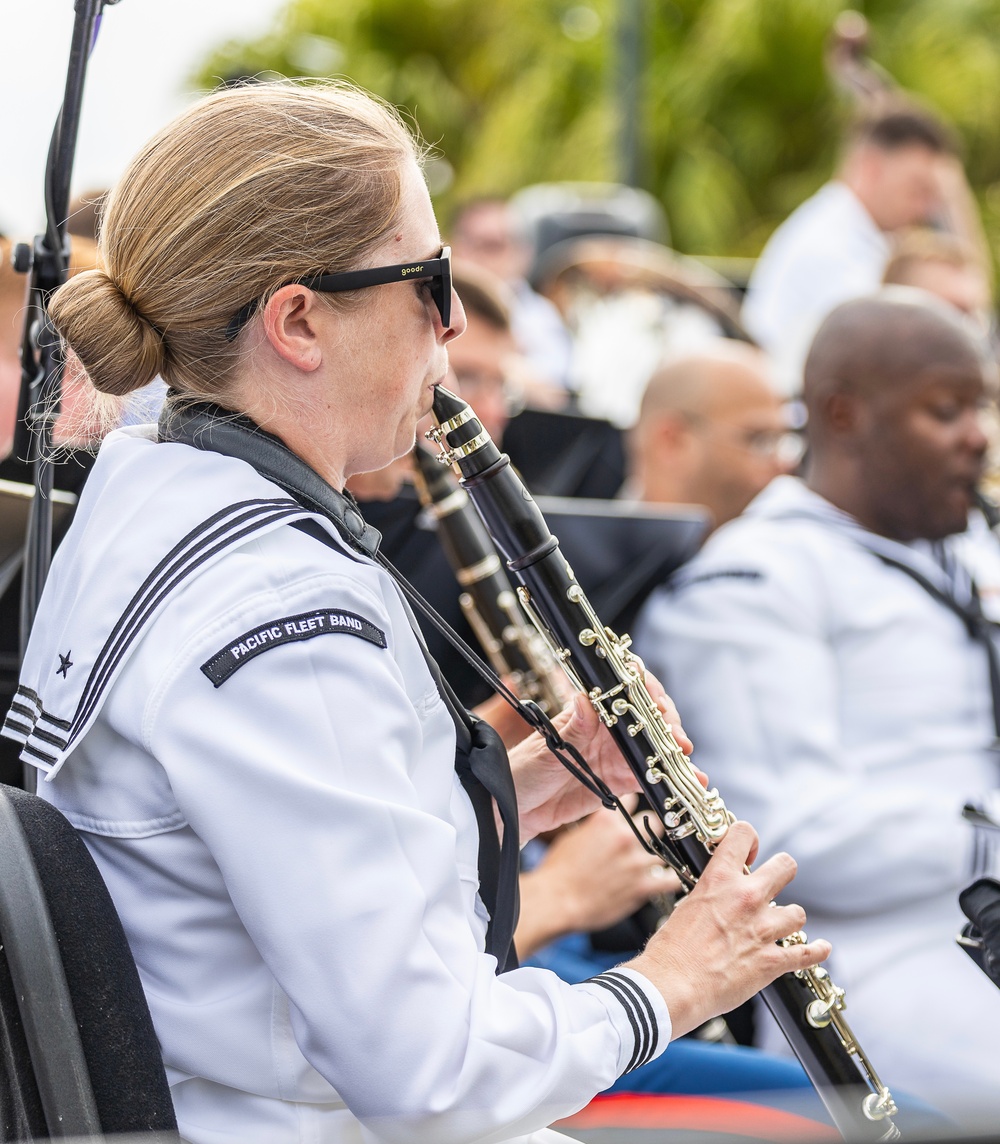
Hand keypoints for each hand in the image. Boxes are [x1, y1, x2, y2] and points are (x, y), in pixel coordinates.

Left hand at [509, 677, 694, 840]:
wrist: (513, 808)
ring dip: (675, 753)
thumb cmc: (522, 769)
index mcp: (588, 711)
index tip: (655, 702)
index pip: (622, 690)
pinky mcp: (619, 781)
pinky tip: (689, 782)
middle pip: (647, 717)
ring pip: (654, 747)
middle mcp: (606, 729)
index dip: (644, 690)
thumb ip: (572, 729)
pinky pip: (650, 777)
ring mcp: (615, 754)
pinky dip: (670, 780)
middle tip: (676, 739)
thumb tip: (586, 699)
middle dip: (667, 724)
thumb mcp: (546, 748)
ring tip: (689, 764)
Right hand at [516, 801, 680, 958]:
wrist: (557, 900)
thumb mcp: (573, 837)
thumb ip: (596, 828)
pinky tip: (674, 878)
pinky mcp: (642, 886)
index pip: (630, 801)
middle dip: (653, 828)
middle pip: (654, 823)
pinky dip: (674, 878)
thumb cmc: (559, 872)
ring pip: (663, 851)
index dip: (634, 805)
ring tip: (658, 859)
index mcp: (607, 821)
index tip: (637, 808)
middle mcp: (625, 837)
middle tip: (651, 835)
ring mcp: (636, 862)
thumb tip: (604, 827)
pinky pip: (671, 880)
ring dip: (659, 856)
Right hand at [624, 821, 830, 1039]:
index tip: (749, 853)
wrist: (674, 984)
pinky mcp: (772, 961)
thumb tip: (715, 897)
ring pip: (798, 912)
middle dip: (781, 872)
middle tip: (773, 882)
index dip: (749, 839)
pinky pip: (807, 953)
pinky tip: (822, 948)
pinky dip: (817, 951)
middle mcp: (746, 898)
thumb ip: (708, 895)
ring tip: (781, 925)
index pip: (743, 834)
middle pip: (785, 866)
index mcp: (719, 879)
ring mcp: (762, 929)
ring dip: (789, 918)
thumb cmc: (671, 950)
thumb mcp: (686, 906)